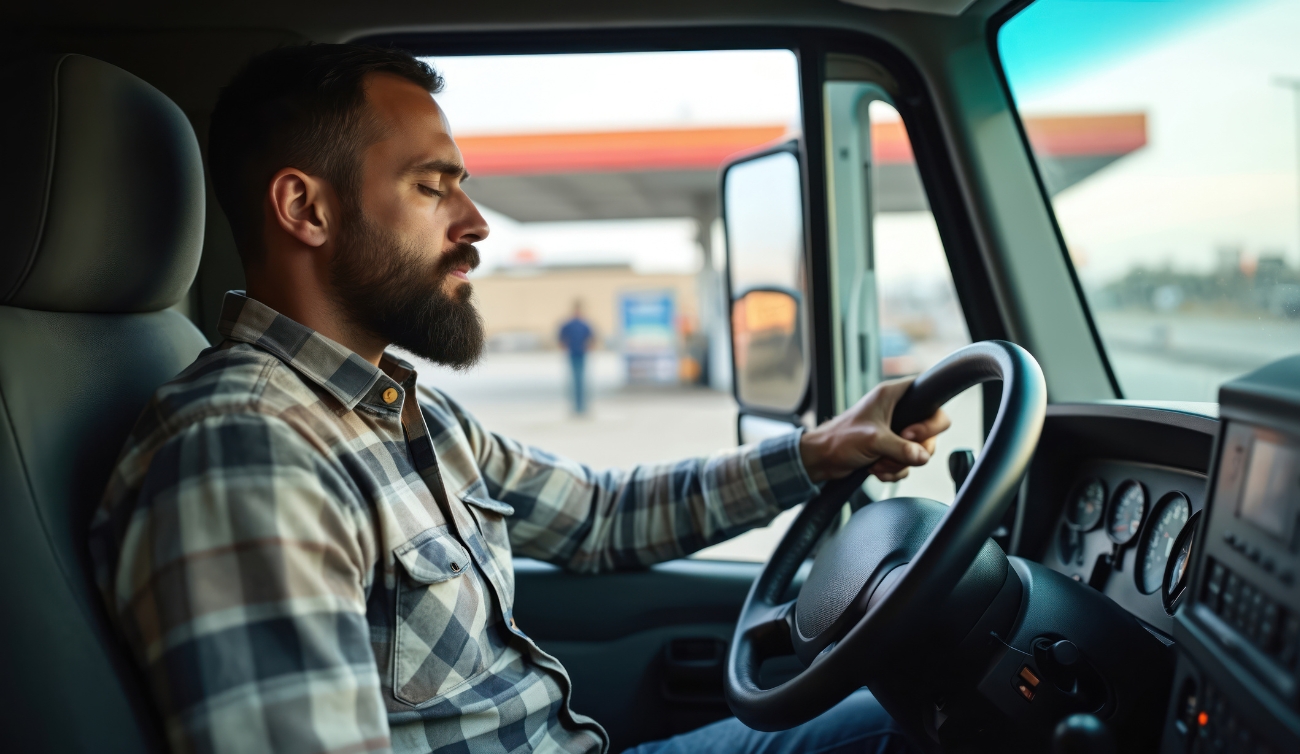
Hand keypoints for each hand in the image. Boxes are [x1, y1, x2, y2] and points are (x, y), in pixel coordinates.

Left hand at [798, 377, 950, 483]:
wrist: (822, 459)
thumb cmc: (840, 438)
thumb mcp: (873, 440)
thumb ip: (901, 448)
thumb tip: (923, 457)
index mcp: (893, 396)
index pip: (929, 395)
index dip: (928, 418)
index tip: (910, 432)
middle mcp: (897, 411)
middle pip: (930, 430)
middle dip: (915, 448)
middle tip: (896, 452)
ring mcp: (895, 432)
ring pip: (918, 450)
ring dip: (898, 463)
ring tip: (878, 462)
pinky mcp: (890, 449)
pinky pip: (906, 463)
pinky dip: (893, 470)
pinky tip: (875, 469)